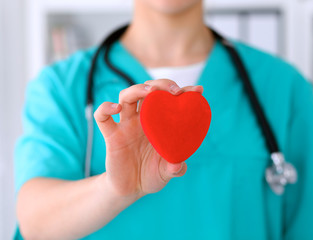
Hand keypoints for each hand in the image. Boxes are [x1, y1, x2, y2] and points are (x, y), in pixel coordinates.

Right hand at [94, 79, 203, 199]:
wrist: (131, 189)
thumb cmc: (152, 176)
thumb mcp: (166, 173)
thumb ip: (175, 169)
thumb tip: (178, 165)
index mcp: (160, 124)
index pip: (170, 100)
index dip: (183, 92)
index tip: (197, 90)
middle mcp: (143, 120)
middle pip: (148, 90)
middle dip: (161, 85)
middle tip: (174, 91)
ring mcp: (126, 125)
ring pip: (126, 96)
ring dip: (137, 89)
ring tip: (149, 92)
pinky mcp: (111, 135)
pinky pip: (102, 117)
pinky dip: (106, 108)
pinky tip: (116, 108)